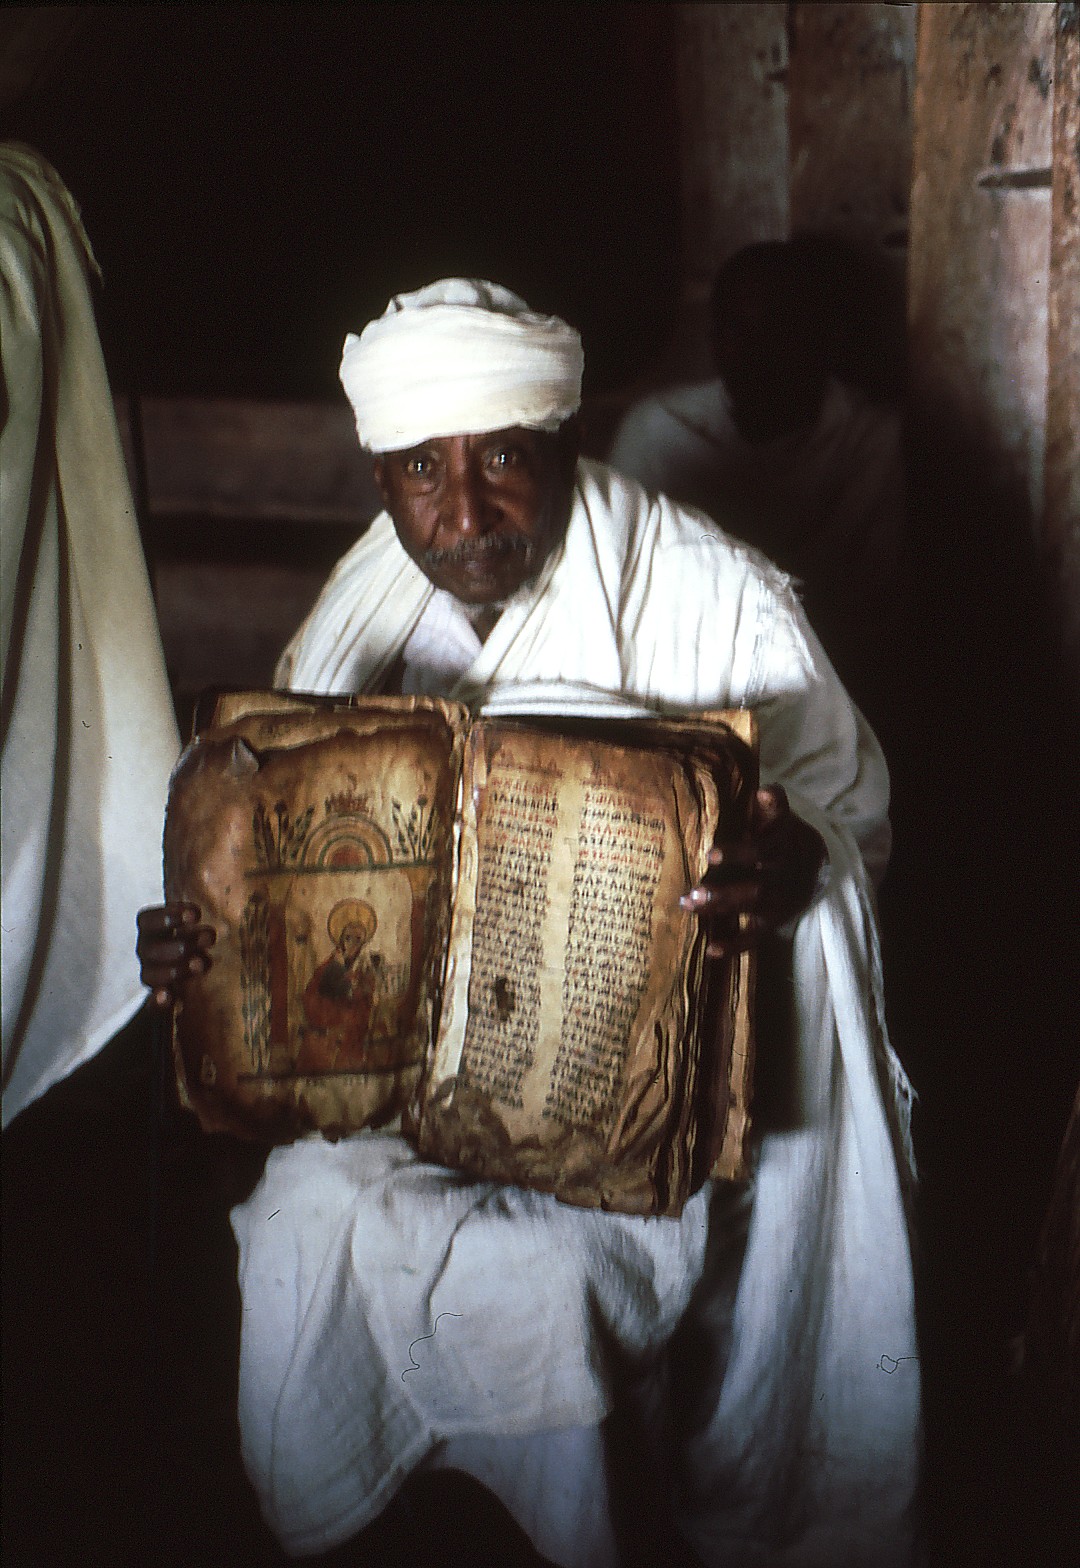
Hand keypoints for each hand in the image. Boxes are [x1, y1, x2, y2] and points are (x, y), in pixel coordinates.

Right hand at [136, 902, 215, 1007]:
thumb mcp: (202, 921)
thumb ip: (206, 909)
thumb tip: (242, 874)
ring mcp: (151, 974)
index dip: (168, 915)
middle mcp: (147, 950)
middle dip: (180, 942)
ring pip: (149, 973)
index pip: (146, 919)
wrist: (193, 972)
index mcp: (153, 929)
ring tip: (201, 964)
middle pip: (149, 947)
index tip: (196, 913)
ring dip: (175, 969)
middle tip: (210, 937)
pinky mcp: (159, 998)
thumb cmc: (201, 937)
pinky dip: (159, 1000)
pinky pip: (152, 1003)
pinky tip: (169, 999)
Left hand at [679, 786, 825, 956]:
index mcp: (781, 849)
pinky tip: (711, 951)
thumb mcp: (780, 816)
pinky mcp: (773, 922)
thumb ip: (773, 803)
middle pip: (755, 890)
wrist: (811, 863)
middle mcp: (782, 879)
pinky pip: (755, 938)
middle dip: (723, 893)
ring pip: (752, 912)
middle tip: (692, 894)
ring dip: (721, 912)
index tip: (710, 854)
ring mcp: (779, 904)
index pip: (761, 852)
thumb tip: (765, 791)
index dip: (738, 854)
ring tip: (690, 908)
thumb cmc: (779, 833)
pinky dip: (735, 946)